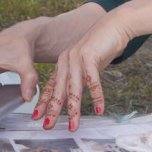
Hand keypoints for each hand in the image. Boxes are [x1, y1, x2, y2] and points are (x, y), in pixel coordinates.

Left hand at [32, 15, 129, 130]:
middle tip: (48, 126)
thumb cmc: (102, 46)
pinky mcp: (89, 55)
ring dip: (74, 109)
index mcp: (63, 63)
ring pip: (74, 88)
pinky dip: (97, 96)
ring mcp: (77, 58)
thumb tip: (73, 97)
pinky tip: (99, 109)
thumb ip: (78, 78)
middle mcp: (66, 61)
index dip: (44, 102)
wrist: (114, 26)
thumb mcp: (86, 65)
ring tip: (74, 125)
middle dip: (53, 110)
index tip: (37, 116)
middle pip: (59, 90)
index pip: (51, 86)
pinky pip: (92, 80)